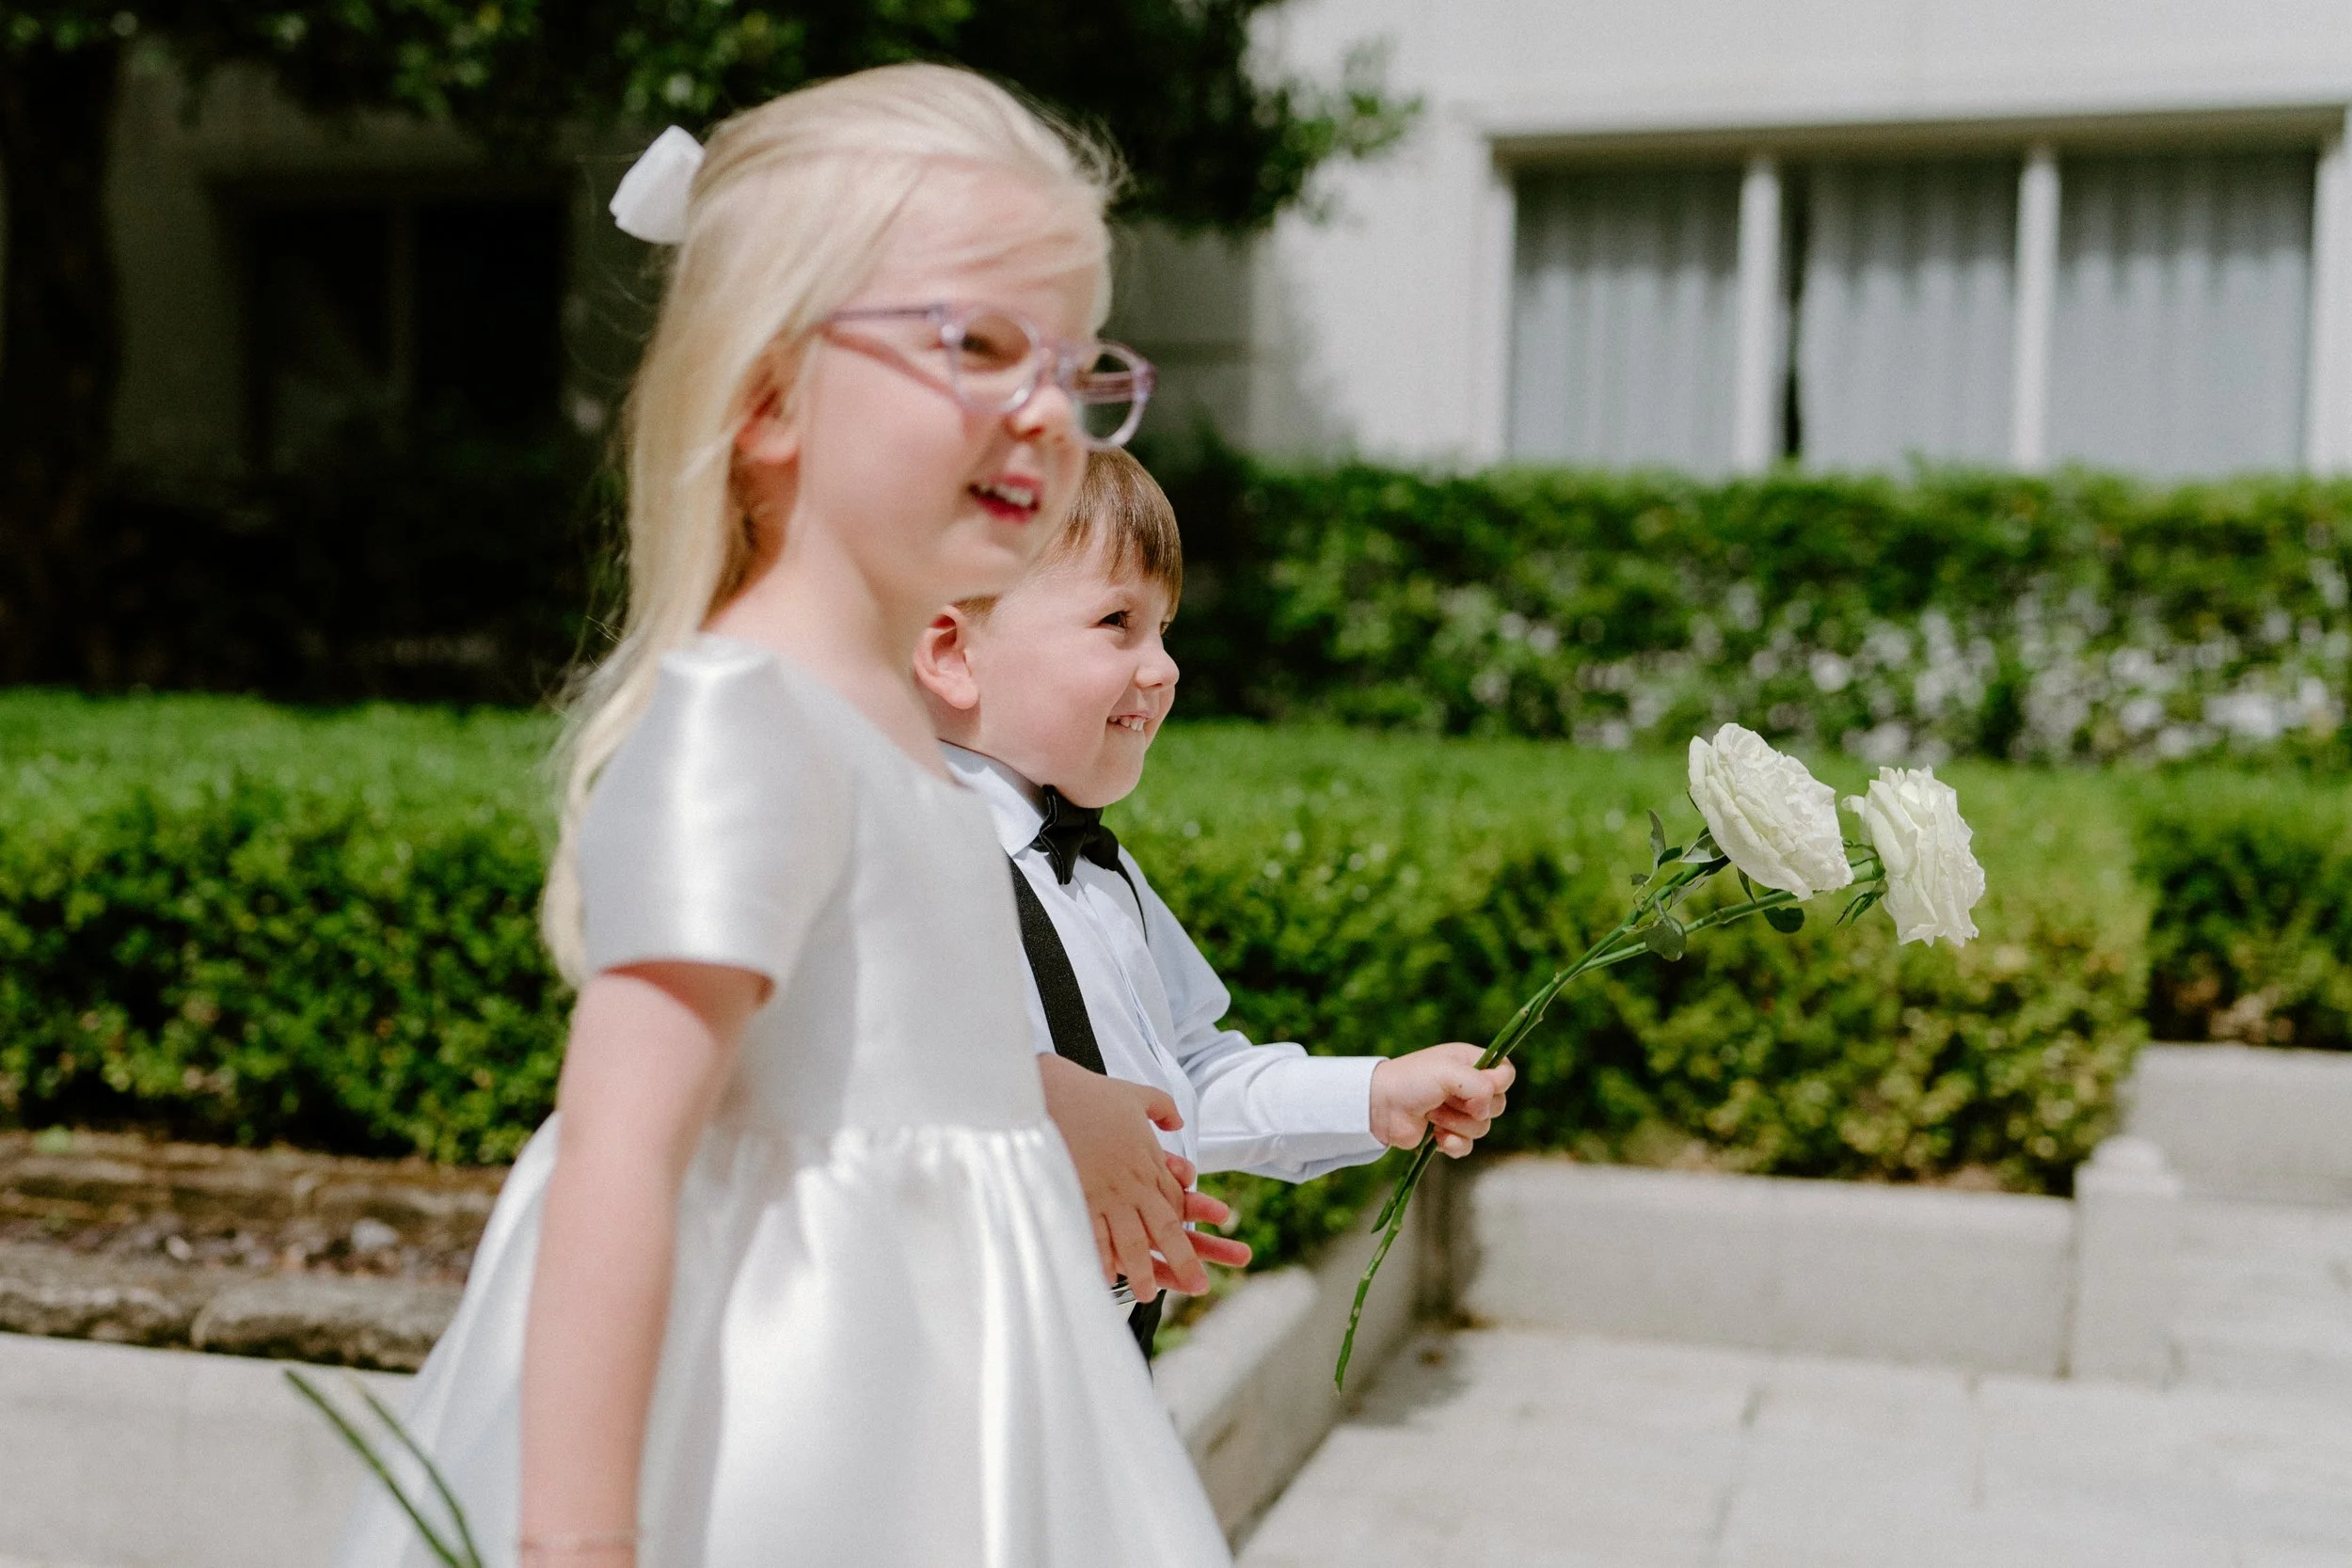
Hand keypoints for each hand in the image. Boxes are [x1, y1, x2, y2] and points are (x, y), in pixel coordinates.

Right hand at [1039, 1058, 1246, 1300]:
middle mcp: (1133, 1181)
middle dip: (1183, 1258)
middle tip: (1198, 1285)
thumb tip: (1179, 1121)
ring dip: (1143, 1269)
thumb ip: (1162, 1108)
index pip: (1174, 1201)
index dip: (1188, 1228)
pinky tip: (1107, 1279)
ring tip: (1151, 1295)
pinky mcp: (1077, 1198)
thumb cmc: (1091, 1093)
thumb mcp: (1137, 1093)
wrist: (1049, 1092)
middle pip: (1165, 1226)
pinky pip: (1094, 1236)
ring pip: (1132, 1238)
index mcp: (1148, 1160)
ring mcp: (1106, 1192)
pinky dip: (1101, 1259)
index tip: (1198, 1246)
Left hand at [1369, 1043, 1514, 1157]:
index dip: (1498, 1083)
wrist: (1380, 1106)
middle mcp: (1468, 1086)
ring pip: (1483, 1128)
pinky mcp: (1448, 1134)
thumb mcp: (1448, 1072)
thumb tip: (1487, 1110)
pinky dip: (1453, 1144)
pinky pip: (1468, 1146)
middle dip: (1472, 1108)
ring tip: (1432, 1115)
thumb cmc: (1411, 1080)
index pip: (1506, 1072)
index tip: (1481, 1087)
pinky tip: (1437, 1137)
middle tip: (1445, 1100)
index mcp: (1470, 1062)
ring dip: (1456, 1124)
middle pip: (1498, 1105)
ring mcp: (1459, 1112)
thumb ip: (1480, 1085)